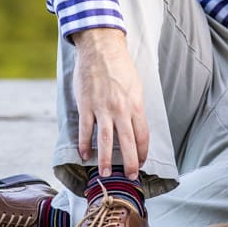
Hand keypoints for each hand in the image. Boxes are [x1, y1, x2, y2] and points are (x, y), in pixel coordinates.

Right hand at [70, 26, 149, 177]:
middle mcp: (120, 109)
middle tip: (130, 177)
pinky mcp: (86, 105)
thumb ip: (135, 107)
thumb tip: (136, 126)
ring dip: (105, 159)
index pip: (142, 135)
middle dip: (130, 162)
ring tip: (104, 174)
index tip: (142, 163)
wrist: (100, 49)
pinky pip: (85, 129)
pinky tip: (85, 154)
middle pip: (127, 142)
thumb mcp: (136, 86)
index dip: (143, 152)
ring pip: (105, 140)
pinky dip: (84, 144)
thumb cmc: (120, 67)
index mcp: (135, 104)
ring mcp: (102, 108)